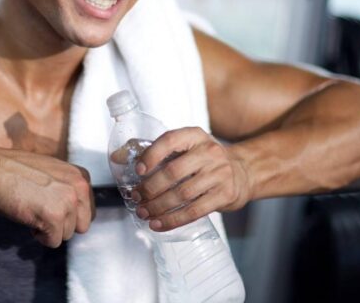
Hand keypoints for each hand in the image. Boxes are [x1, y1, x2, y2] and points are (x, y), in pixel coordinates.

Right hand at [0, 147, 95, 247]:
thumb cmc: (16, 170)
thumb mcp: (52, 172)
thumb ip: (67, 187)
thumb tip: (75, 210)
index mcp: (81, 176)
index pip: (88, 211)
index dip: (68, 215)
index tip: (52, 208)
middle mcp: (80, 187)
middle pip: (81, 225)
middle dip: (62, 225)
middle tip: (42, 212)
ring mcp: (68, 202)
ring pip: (66, 235)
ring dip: (49, 229)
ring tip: (33, 211)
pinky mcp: (55, 217)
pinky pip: (53, 241)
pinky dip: (39, 236)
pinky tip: (29, 218)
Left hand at [132, 127, 250, 231]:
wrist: (242, 172)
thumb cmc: (203, 159)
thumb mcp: (185, 146)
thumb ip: (153, 150)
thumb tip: (117, 157)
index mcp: (195, 136)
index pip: (170, 141)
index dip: (151, 155)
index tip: (138, 170)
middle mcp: (209, 152)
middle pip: (173, 172)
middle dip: (150, 188)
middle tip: (137, 197)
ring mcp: (220, 174)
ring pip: (182, 194)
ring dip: (158, 207)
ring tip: (143, 213)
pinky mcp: (225, 195)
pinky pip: (194, 211)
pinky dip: (173, 220)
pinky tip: (158, 224)